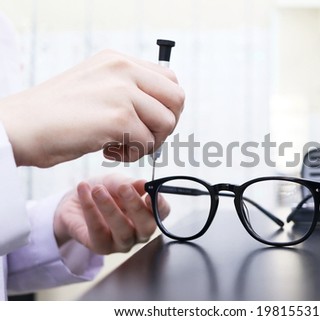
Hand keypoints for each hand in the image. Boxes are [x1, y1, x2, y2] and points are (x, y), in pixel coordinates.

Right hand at [0, 50, 184, 166]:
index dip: (166, 106)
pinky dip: (133, 154)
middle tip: (144, 137)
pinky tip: (108, 151)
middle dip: (166, 124)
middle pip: (177, 99)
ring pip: (166, 123)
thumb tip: (161, 110)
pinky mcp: (118, 117)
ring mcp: (122, 92)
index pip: (169, 80)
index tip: (150, 123)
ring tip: (122, 145)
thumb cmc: (57, 114)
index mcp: (119, 61)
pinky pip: (147, 144)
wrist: (21, 126)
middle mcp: (124, 70)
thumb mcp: (96, 86)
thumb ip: (128, 90)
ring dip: (150, 142)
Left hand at [53, 174, 169, 253]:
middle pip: (146, 226)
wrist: (74, 201)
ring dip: (110, 208)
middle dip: (136, 206)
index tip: (149, 193)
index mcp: (148, 213)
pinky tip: (85, 192)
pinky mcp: (100, 246)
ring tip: (97, 189)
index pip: (162, 213)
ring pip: (123, 232)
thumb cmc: (103, 191)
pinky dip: (91, 210)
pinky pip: (98, 231)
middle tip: (123, 188)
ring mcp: (121, 243)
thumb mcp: (116, 182)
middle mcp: (138, 232)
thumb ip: (128, 183)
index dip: (159, 205)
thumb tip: (144, 183)